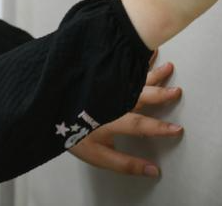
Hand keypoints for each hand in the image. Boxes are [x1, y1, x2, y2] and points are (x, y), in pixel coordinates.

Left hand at [67, 50, 182, 177]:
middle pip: (140, 94)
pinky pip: (118, 62)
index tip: (176, 129)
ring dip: (151, 71)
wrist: (45, 105)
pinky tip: (141, 52)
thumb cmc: (68, 132)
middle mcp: (110, 97)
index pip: (140, 124)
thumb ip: (125, 163)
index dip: (159, 128)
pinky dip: (132, 57)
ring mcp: (104, 82)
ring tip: (167, 66)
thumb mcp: (96, 155)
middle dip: (161, 94)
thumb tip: (151, 170)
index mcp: (110, 118)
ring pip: (132, 75)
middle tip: (177, 91)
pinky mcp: (98, 72)